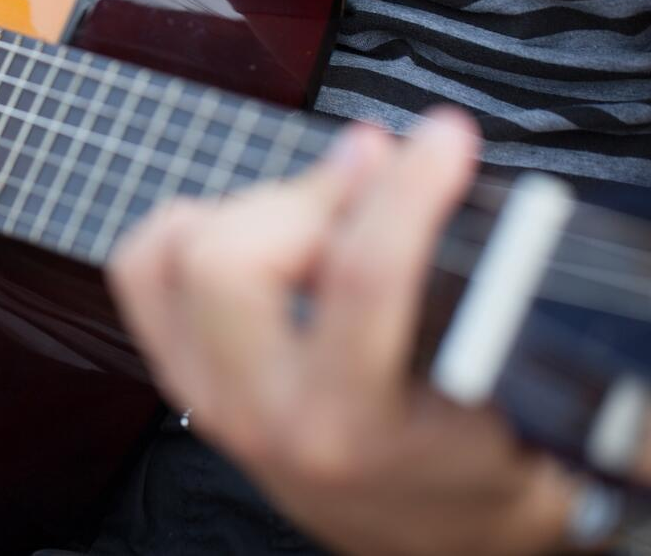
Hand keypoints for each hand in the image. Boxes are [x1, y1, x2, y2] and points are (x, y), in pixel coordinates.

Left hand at [107, 110, 581, 555]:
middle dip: (308, 195)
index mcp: (353, 427)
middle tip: (372, 175)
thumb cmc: (473, 462)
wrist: (424, 531)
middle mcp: (261, 412)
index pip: (363, 277)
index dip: (407, 190)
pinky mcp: (182, 375)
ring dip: (250, 205)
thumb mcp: (515, 396)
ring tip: (323, 206)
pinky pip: (141, 271)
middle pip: (229, 257)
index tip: (444, 140)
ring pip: (175, 253)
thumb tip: (413, 162)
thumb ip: (484, 296)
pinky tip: (253, 223)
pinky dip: (188, 225)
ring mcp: (207, 394)